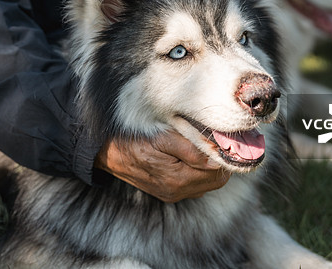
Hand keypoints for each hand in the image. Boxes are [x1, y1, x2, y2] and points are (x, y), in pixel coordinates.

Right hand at [94, 131, 230, 202]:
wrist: (108, 153)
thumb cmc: (134, 140)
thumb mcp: (161, 137)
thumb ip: (189, 148)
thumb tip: (215, 157)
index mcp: (177, 178)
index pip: (217, 172)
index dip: (222, 155)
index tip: (221, 139)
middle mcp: (177, 191)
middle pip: (215, 181)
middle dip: (219, 162)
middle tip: (213, 142)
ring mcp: (172, 194)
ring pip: (206, 185)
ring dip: (209, 168)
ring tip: (201, 148)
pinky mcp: (167, 193)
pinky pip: (194, 186)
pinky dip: (198, 173)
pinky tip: (190, 157)